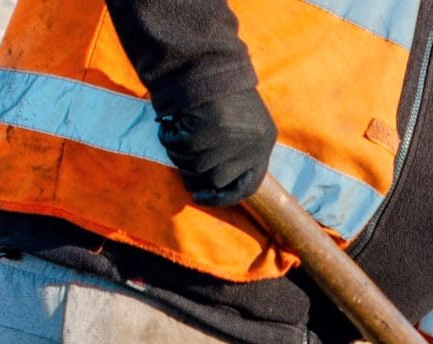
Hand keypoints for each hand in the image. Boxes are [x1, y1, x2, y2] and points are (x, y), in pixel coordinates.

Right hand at [156, 91, 277, 207]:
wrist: (204, 58)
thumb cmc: (217, 90)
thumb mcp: (240, 120)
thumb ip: (234, 150)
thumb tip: (210, 185)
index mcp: (264, 141)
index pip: (247, 185)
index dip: (222, 197)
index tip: (200, 196)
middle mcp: (251, 145)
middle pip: (215, 180)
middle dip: (192, 170)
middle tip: (181, 151)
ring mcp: (229, 140)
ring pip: (194, 166)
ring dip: (178, 151)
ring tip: (177, 129)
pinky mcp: (205, 132)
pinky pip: (178, 149)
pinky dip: (168, 137)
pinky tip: (170, 122)